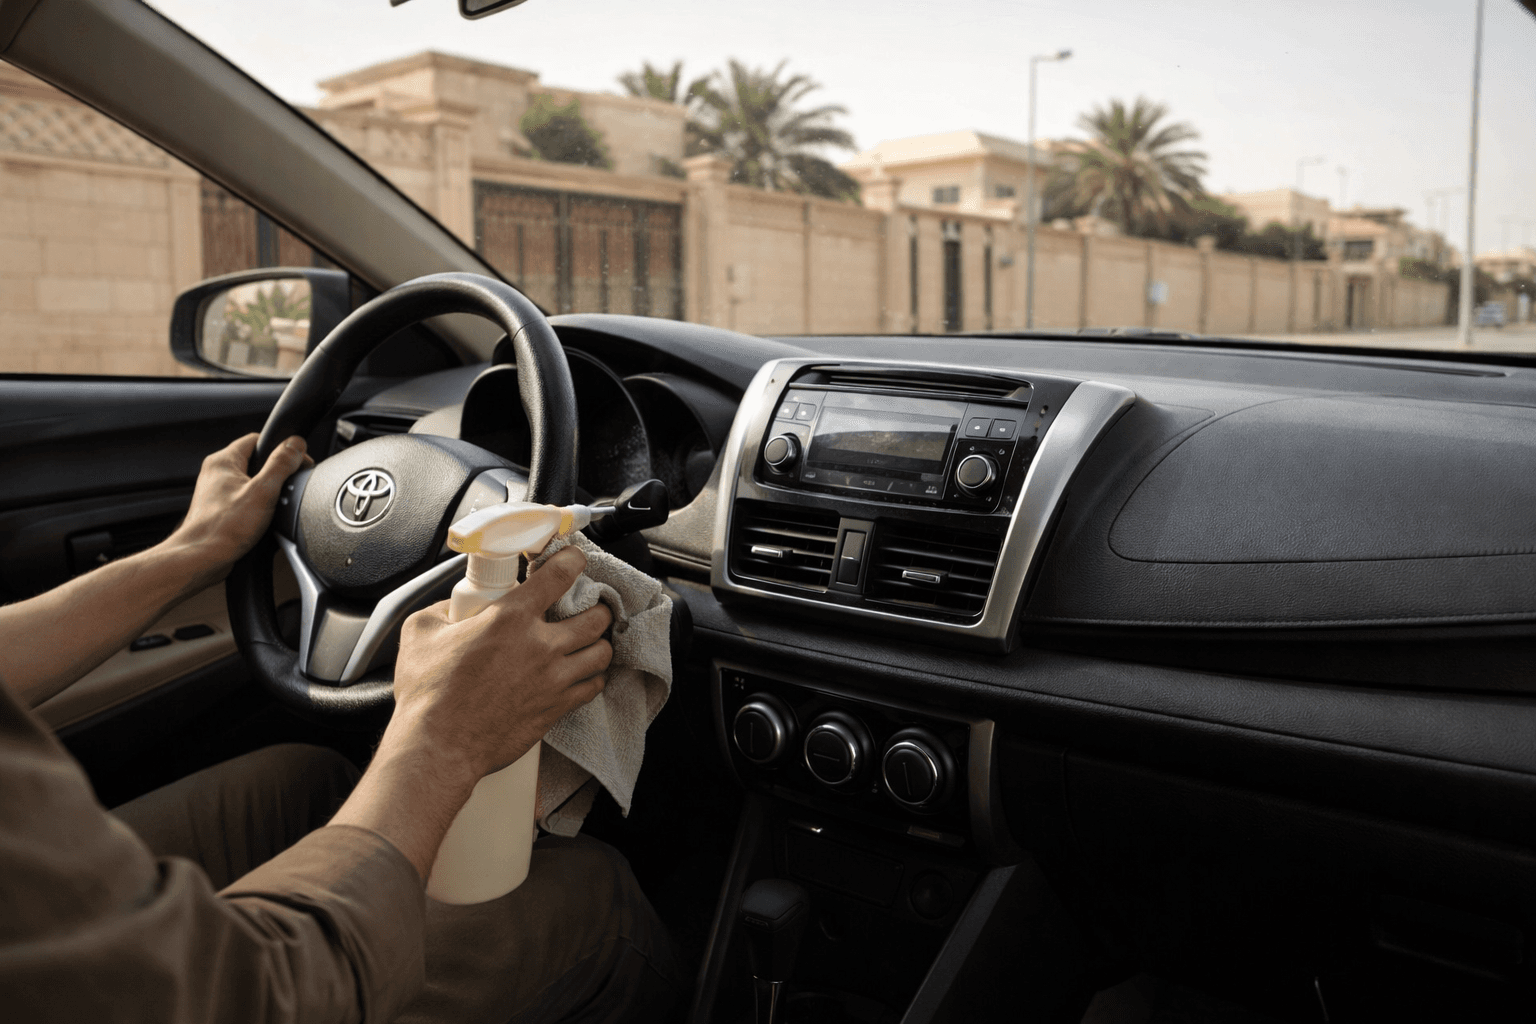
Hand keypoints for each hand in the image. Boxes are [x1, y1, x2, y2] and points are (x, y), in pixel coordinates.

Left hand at [167, 433, 310, 580]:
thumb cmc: (224, 528)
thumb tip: (295, 444)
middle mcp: (216, 473)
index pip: (258, 439)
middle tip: (284, 489)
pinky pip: (245, 499)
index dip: (282, 449)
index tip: (297, 463)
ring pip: (251, 482)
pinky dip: (257, 507)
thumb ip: (281, 464)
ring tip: (271, 508)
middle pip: (257, 462)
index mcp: (223, 461)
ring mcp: (216, 492)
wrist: (201, 558)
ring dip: (266, 493)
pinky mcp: (219, 509)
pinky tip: (262, 520)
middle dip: (275, 475)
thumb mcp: (263, 492)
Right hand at [389, 546, 612, 782]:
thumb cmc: (428, 695)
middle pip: (596, 617)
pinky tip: (581, 674)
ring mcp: (553, 680)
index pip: (559, 575)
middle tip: (590, 607)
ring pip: (602, 653)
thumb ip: (443, 609)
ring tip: (589, 641)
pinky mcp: (556, 708)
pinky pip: (592, 687)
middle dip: (598, 608)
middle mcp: (541, 646)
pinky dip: (592, 677)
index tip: (575, 559)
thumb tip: (454, 607)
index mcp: (510, 619)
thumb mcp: (421, 632)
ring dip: (599, 643)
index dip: (573, 560)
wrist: (439, 746)